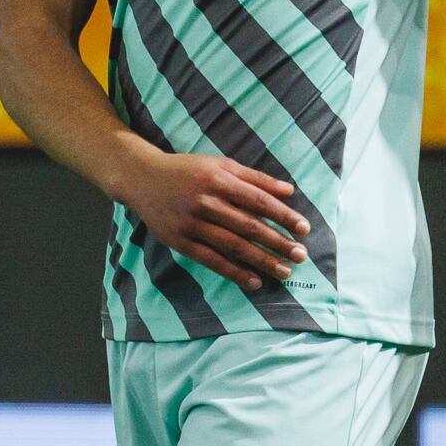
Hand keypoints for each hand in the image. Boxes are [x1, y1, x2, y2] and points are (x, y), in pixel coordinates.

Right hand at [115, 148, 307, 290]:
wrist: (140, 178)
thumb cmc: (186, 170)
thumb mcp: (219, 164)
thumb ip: (255, 178)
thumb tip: (289, 191)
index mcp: (218, 180)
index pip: (259, 201)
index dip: (284, 216)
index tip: (304, 229)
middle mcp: (205, 202)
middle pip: (249, 226)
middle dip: (278, 242)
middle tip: (300, 255)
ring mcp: (191, 224)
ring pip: (233, 246)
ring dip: (261, 261)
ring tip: (284, 271)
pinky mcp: (179, 241)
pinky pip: (211, 260)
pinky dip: (233, 272)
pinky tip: (253, 281)